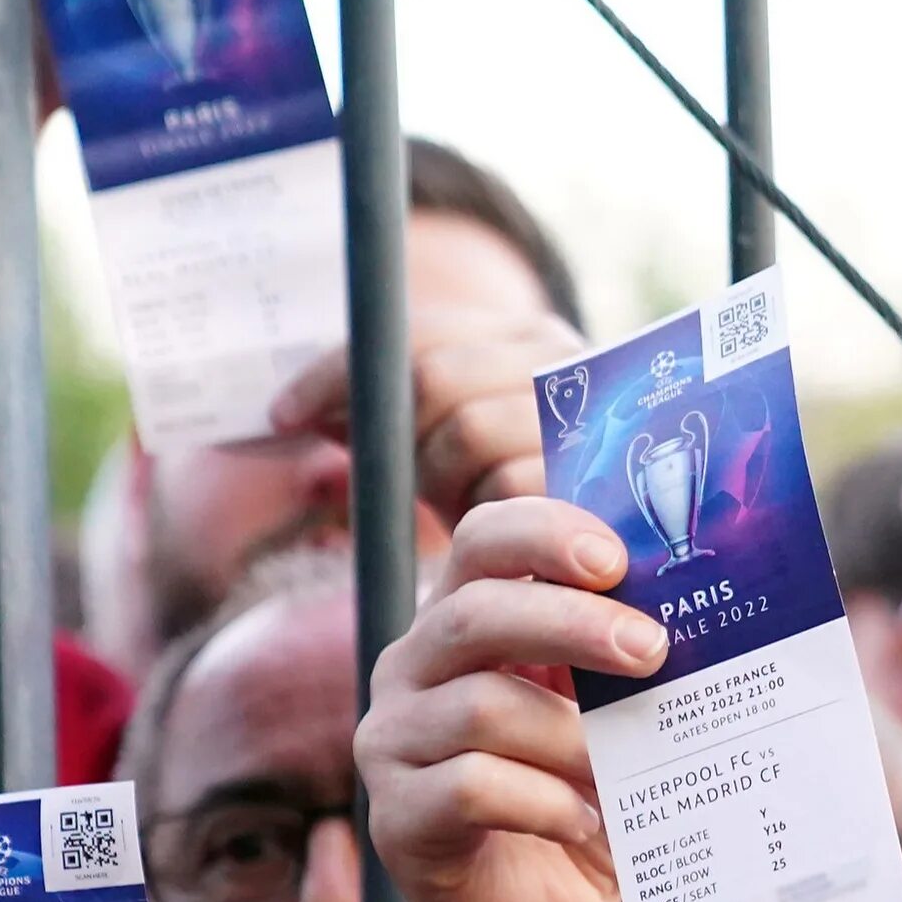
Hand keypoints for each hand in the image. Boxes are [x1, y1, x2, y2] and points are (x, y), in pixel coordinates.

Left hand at [268, 306, 587, 527]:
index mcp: (525, 334)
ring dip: (443, 479)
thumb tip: (286, 413)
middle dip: (399, 435)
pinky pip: (507, 488)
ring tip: (464, 507)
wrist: (620, 570)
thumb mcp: (447, 449)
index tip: (281, 416)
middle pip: (434, 377)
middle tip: (408, 483)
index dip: (336, 372)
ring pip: (468, 430)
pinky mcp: (598, 478)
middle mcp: (562, 356)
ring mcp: (585, 410)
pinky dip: (483, 513)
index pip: (412, 331)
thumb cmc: (512, 502)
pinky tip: (494, 534)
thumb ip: (395, 414)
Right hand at [357, 498, 666, 901]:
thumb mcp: (611, 721)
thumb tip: (710, 602)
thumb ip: (627, 661)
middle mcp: (410, 672)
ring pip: (481, 709)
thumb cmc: (587, 807)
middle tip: (654, 651)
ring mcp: (391, 745)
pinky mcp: (397, 819)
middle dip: (571, 623)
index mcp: (462, 626)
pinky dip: (547, 803)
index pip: (483, 542)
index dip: (543, 534)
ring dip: (574, 738)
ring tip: (630, 772)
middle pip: (474, 615)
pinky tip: (589, 823)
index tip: (618, 559)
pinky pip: (471, 789)